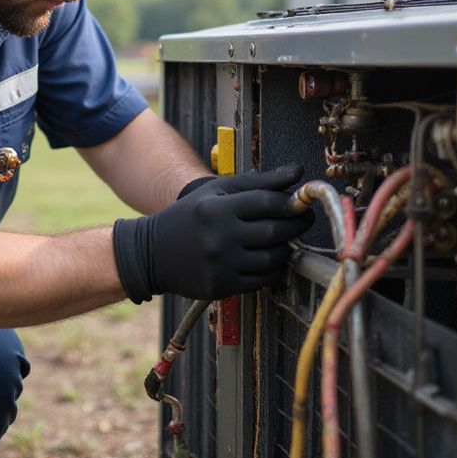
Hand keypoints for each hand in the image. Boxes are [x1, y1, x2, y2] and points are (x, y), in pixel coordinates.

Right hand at [113, 166, 313, 302]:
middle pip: (274, 231)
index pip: (267, 202)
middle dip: (296, 225)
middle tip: (304, 219)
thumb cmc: (189, 216)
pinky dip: (273, 269)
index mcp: (217, 208)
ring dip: (286, 249)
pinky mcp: (222, 285)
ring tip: (284, 239)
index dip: (292, 202)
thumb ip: (256, 182)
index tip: (303, 202)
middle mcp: (219, 236)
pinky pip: (262, 279)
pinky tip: (269, 259)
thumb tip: (297, 172)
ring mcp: (220, 264)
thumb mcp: (215, 192)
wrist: (152, 253)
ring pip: (272, 258)